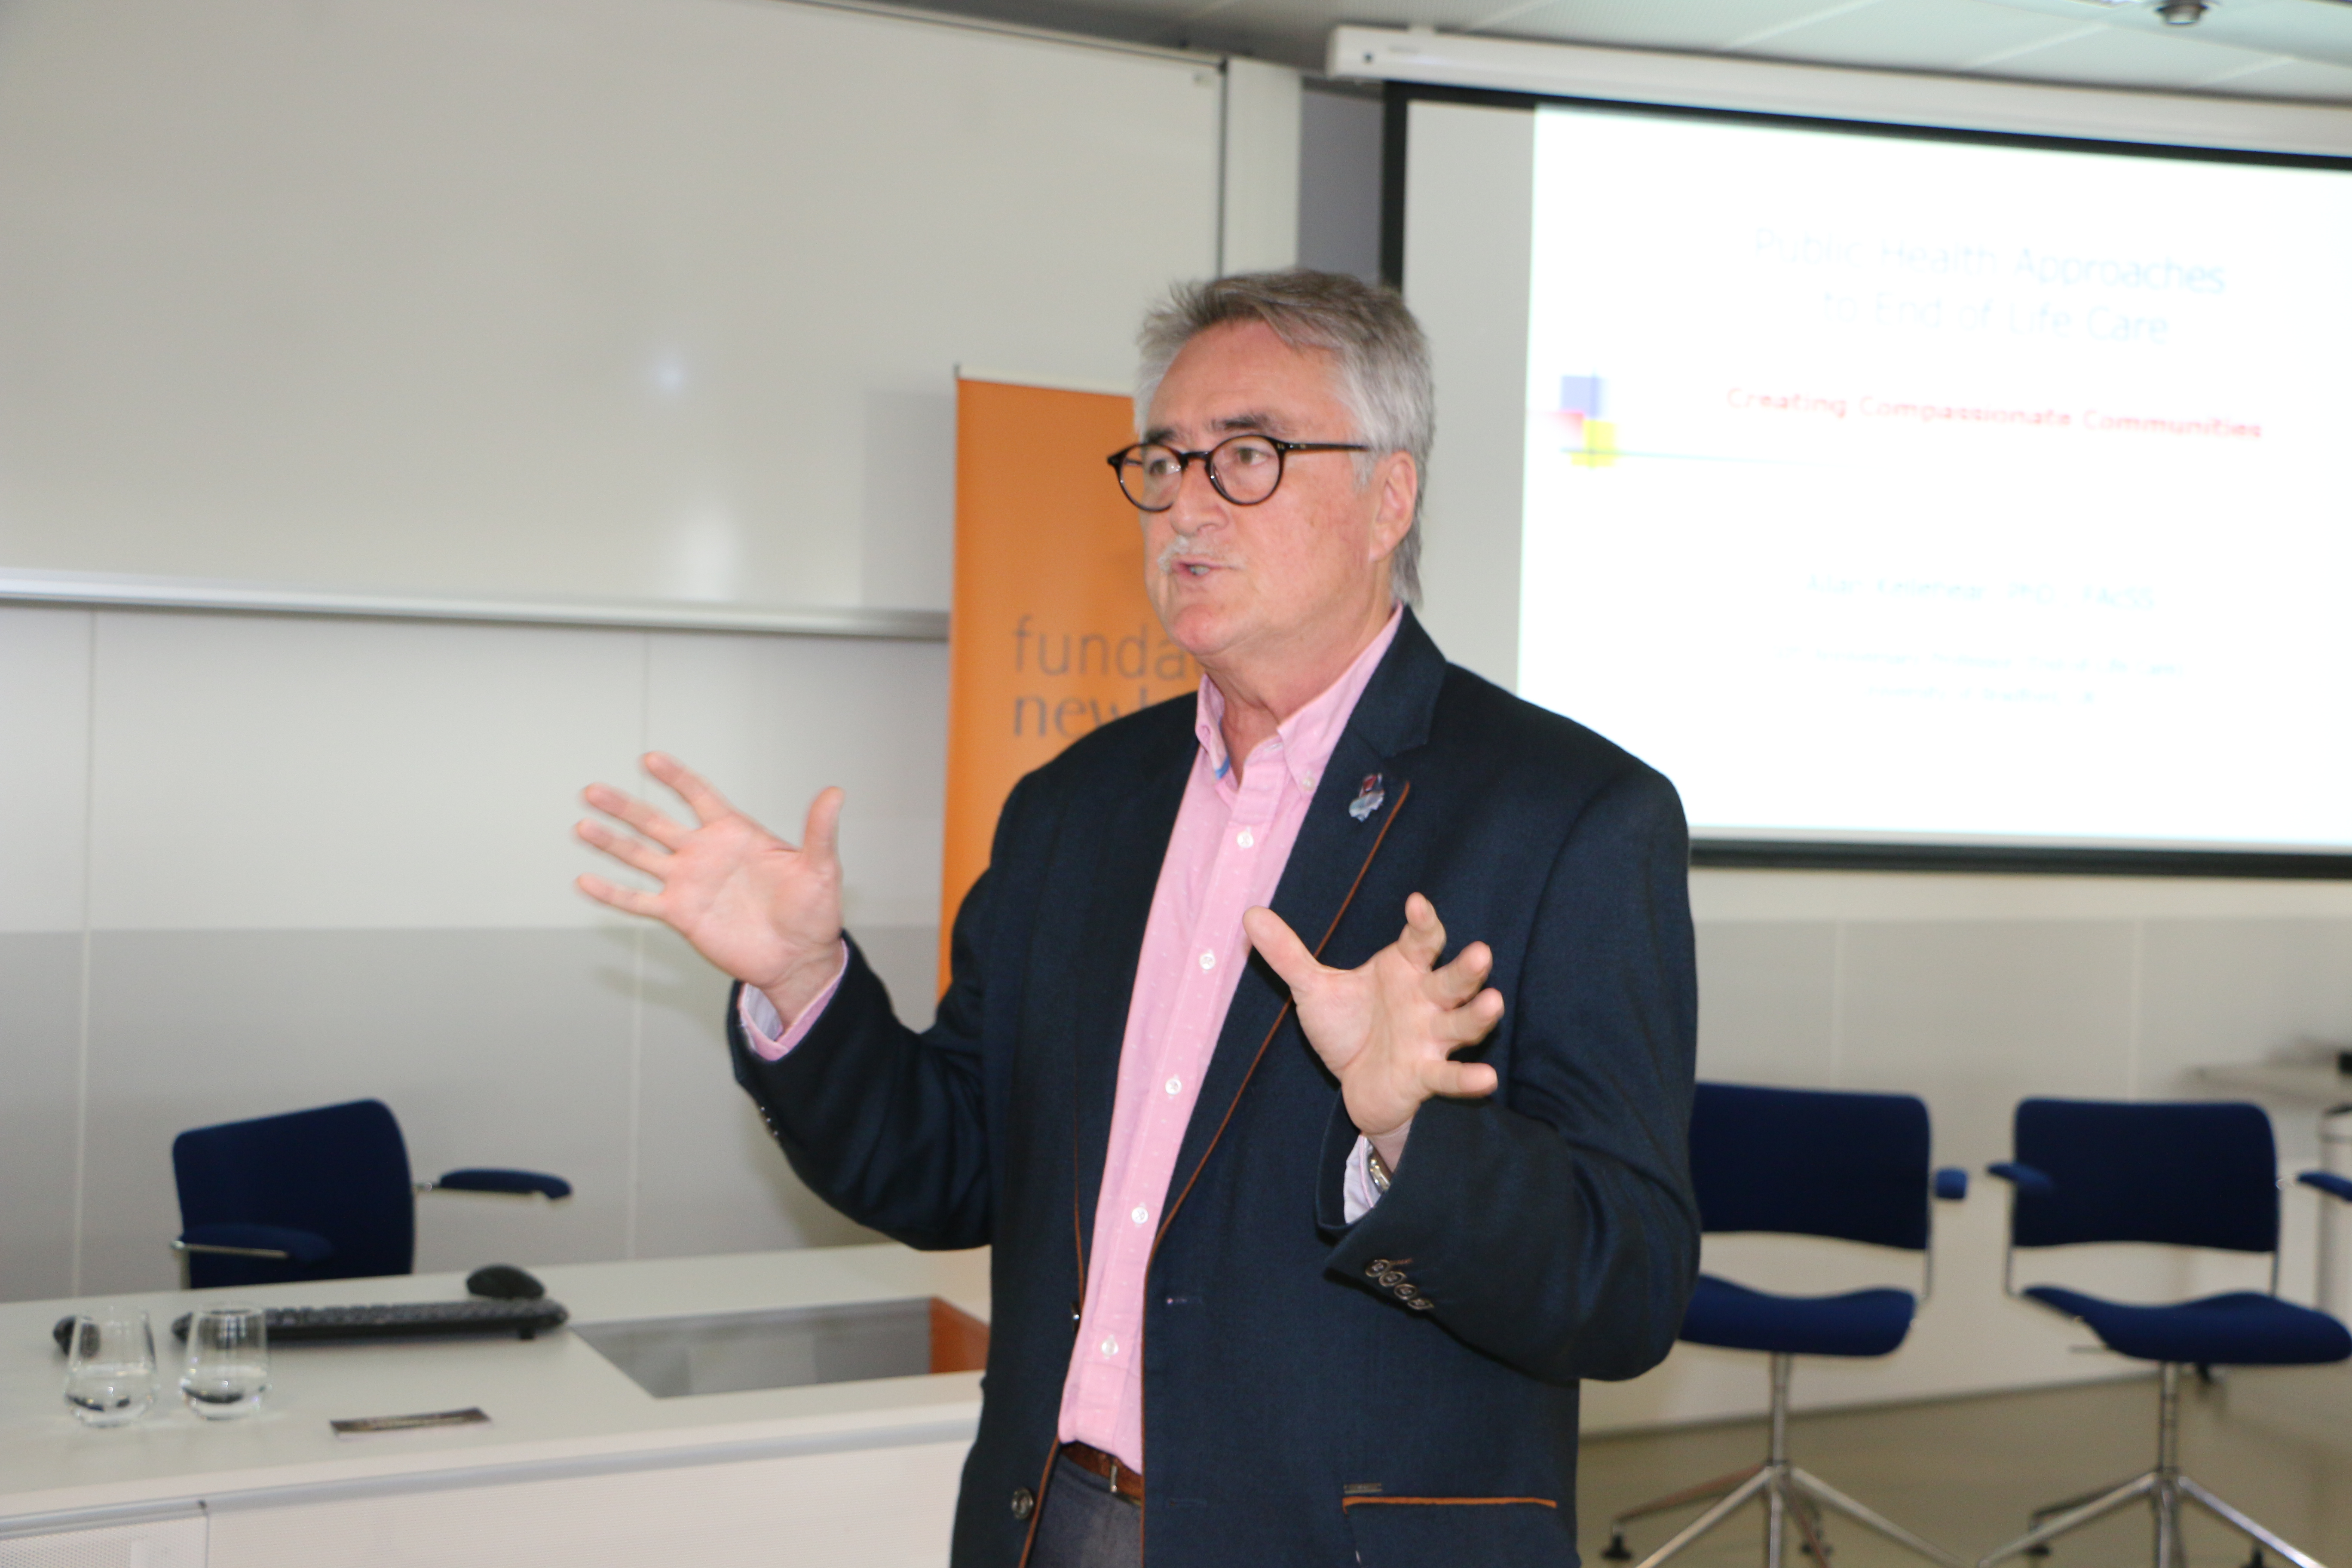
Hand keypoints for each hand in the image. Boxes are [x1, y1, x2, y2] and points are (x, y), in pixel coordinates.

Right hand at [575, 753, 845, 1021]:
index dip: (675, 777)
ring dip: (611, 843)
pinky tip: (585, 881)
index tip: (648, 759)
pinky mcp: (681, 915)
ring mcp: (689, 883)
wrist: (799, 958)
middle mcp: (705, 854)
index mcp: (735, 834)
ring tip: (581, 825)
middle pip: (656, 823)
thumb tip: (835, 793)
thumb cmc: (813, 912)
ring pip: (640, 857)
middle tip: (592, 790)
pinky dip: (612, 893)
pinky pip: (639, 901)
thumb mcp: (820, 869)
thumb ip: (819, 831)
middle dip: (624, 807)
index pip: (699, 796)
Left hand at [1242, 893, 1501, 1164]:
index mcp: (1405, 970)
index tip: (1417, 903)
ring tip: (1494, 1002)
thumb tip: (1249, 914)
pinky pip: (1451, 1076)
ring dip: (1479, 1015)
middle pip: (1452, 979)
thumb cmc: (1349, 1029)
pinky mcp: (1428, 1075)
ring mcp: (1432, 1039)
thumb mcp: (1314, 990)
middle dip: (1468, 968)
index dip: (1423, 922)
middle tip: (1481, 952)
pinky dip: (1468, 1078)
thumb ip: (1289, 955)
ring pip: (1461, 1024)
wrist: (1359, 1087)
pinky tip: (1487, 1079)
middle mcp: (1427, 1000)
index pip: (1422, 940)